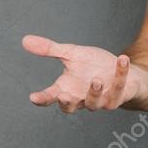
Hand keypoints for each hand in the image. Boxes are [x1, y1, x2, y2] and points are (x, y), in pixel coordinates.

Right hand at [22, 35, 146, 112]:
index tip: (33, 97)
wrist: (122, 71)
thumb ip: (50, 50)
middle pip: (70, 107)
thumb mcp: (72, 54)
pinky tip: (122, 59)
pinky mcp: (118, 96)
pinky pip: (119, 87)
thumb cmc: (94, 65)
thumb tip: (25, 40)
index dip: (42, 98)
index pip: (51, 96)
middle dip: (66, 102)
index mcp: (67, 88)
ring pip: (95, 102)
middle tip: (62, 95)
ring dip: (94, 92)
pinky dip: (121, 73)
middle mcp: (82, 98)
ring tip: (96, 80)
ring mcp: (100, 100)